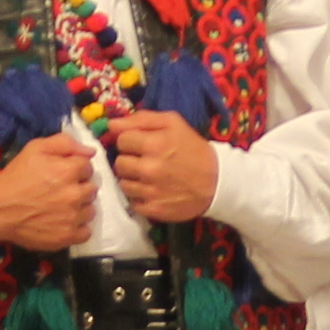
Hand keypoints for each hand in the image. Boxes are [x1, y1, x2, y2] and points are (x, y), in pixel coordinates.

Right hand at [0, 130, 97, 253]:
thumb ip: (65, 143)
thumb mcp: (35, 149)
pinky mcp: (67, 237)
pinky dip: (78, 227)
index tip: (64, 173)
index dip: (76, 168)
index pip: (88, 167)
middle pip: (92, 189)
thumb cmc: (15, 176)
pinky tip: (64, 221)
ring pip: (90, 210)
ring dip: (80, 207)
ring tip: (62, 206)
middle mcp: (74, 195)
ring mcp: (72, 218)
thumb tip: (90, 151)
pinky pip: (86, 231)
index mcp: (68, 171)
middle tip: (62, 190)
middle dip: (80, 187)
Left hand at [107, 108, 220, 223]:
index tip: (142, 145)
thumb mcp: (173, 123)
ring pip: (123, 183)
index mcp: (154, 144)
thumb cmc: (193, 149)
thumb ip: (142, 119)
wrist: (217, 182)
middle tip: (146, 161)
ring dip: (133, 179)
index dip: (131, 141)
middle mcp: (149, 169)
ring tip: (149, 177)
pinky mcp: (153, 209)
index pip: (121, 140)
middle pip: (119, 163)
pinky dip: (140, 197)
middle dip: (130, 160)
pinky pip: (132, 201)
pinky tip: (153, 190)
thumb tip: (112, 124)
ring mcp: (150, 191)